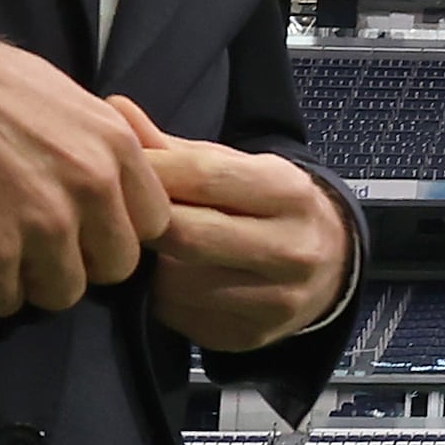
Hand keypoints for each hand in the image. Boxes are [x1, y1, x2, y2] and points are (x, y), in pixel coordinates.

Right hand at [0, 5, 165, 314]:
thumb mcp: (63, 97)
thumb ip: (95, 148)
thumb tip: (108, 185)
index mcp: (116, 147)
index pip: (152, 223)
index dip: (115, 229)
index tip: (85, 225)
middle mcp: (91, 189)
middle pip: (114, 267)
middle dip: (79, 260)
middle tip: (36, 242)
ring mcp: (42, 226)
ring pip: (62, 293)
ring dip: (30, 279)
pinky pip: (1, 302)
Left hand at [118, 97, 354, 353]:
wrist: (329, 264)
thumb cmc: (267, 205)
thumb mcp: (235, 168)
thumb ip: (173, 148)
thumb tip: (115, 108)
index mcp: (287, 193)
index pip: (205, 178)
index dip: (153, 172)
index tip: (118, 168)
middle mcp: (290, 249)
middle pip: (188, 236)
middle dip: (147, 223)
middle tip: (122, 214)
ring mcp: (274, 300)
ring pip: (178, 283)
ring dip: (150, 265)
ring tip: (145, 248)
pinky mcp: (251, 336)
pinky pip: (181, 317)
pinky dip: (161, 297)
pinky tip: (166, 279)